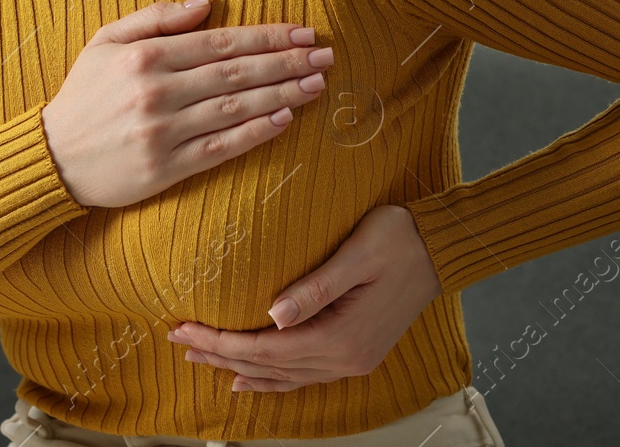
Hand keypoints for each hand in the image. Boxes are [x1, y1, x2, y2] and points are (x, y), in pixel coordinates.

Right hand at [41, 0, 334, 208]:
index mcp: (145, 55)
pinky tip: (284, 120)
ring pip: (235, 108)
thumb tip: (207, 1)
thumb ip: (154, 16)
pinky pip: (220, 148)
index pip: (221, 41)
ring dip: (282, 95)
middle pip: (236, 72)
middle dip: (287, 62)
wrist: (51, 157)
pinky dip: (255, 132)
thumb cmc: (82, 95)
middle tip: (326, 55)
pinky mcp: (165, 168)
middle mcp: (157, 91)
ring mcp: (162, 131)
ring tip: (317, 85)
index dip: (267, 37)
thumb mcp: (105, 41)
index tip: (303, 33)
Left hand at [166, 204, 439, 391]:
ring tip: (201, 359)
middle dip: (219, 354)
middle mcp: (346, 358)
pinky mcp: (356, 353)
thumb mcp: (357, 253)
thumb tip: (273, 316)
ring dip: (239, 368)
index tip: (184, 329)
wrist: (441, 248)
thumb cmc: (400, 238)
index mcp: (342, 336)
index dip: (221, 341)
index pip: (265, 348)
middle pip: (268, 366)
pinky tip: (248, 380)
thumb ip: (316, 287)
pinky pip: (303, 376)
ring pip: (282, 376)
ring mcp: (352, 360)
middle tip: (178, 341)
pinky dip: (272, 380)